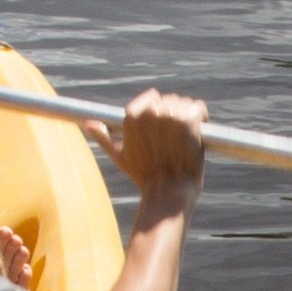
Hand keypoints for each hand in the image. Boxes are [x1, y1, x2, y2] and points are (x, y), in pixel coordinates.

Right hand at [105, 90, 208, 220]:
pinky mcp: (189, 121)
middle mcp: (150, 111)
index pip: (152, 97)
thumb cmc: (144, 177)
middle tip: (177, 138)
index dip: (161, 112)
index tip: (165, 128)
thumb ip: (105, 138)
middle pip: (171, 100)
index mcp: (132, 115)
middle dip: (176, 115)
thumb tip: (90, 125)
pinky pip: (199, 108)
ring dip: (189, 117)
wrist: (167, 192)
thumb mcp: (120, 156)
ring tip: (187, 138)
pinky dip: (202, 118)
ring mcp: (170, 115)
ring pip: (186, 104)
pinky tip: (199, 132)